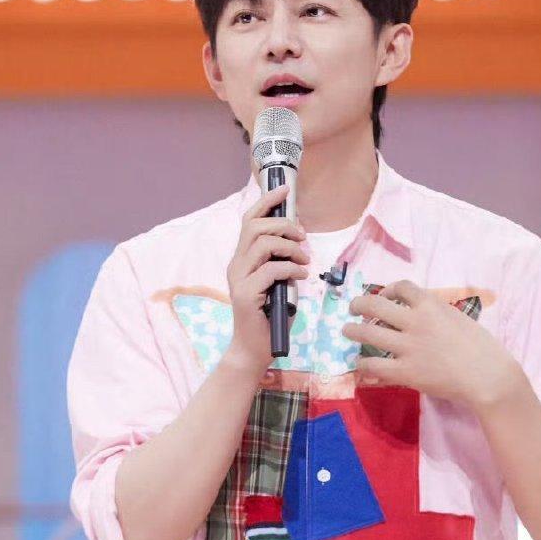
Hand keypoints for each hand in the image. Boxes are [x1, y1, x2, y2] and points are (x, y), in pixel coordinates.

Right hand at [223, 181, 309, 374]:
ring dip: (290, 247)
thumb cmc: (269, 316)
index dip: (266, 202)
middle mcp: (236, 265)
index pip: (249, 220)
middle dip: (284, 225)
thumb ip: (281, 261)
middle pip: (255, 227)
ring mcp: (239, 279)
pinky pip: (272, 270)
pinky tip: (301, 277)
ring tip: (304, 261)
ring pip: (263, 244)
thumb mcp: (277, 282)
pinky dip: (291, 269)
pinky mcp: (246, 295)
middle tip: (302, 238)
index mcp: (242, 260)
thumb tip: (298, 240)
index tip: (285, 190)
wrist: (254, 349)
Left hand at [342, 278, 519, 409]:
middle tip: (353, 309)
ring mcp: (407, 347)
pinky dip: (364, 363)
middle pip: (375, 305)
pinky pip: (374, 365)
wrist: (487, 376)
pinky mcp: (405, 371)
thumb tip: (421, 313)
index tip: (383, 296)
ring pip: (368, 333)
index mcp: (431, 305)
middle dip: (359, 304)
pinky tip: (362, 363)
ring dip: (353, 331)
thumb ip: (437, 313)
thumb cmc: (482, 347)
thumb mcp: (459, 318)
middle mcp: (414, 322)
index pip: (401, 287)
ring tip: (347, 331)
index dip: (387, 290)